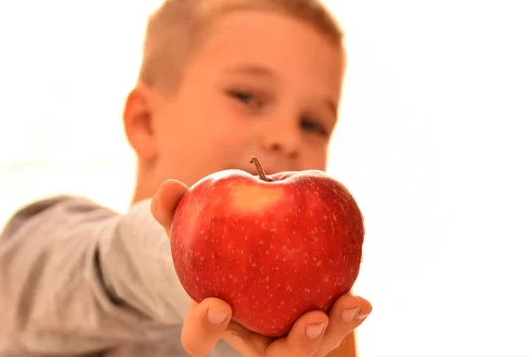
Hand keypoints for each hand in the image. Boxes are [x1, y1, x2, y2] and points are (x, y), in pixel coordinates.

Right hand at [151, 179, 371, 356]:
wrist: (238, 256)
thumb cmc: (211, 245)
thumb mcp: (189, 227)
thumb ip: (176, 211)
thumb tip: (168, 188)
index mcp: (215, 320)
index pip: (200, 338)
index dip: (205, 330)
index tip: (217, 305)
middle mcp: (252, 337)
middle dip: (292, 346)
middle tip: (309, 321)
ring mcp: (284, 335)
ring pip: (308, 348)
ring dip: (333, 330)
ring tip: (352, 303)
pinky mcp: (312, 322)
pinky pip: (331, 323)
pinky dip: (348, 314)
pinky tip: (361, 300)